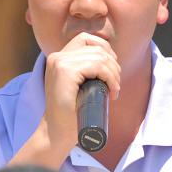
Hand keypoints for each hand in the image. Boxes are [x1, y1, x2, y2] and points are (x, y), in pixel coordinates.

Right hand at [43, 33, 120, 150]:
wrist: (57, 132)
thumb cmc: (71, 113)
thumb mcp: (77, 85)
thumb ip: (85, 70)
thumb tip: (111, 59)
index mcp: (59, 58)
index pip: (87, 39)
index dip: (105, 50)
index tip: (111, 71)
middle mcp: (57, 57)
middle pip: (97, 47)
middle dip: (113, 65)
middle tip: (115, 86)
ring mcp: (60, 63)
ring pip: (100, 57)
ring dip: (114, 73)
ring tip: (114, 90)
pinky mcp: (65, 72)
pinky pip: (97, 66)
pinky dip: (110, 77)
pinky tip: (112, 91)